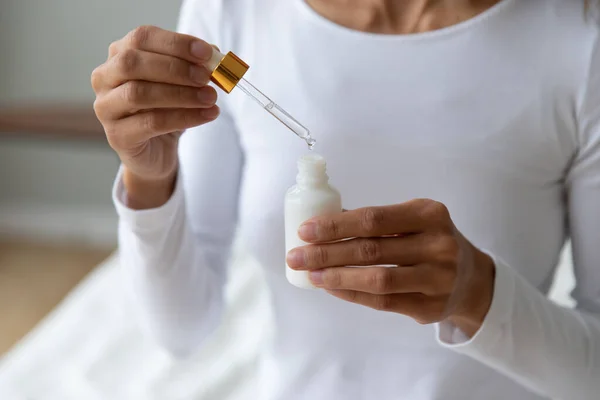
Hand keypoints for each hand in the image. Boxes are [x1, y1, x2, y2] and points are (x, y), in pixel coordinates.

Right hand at [91, 26, 219, 207]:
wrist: (156, 151)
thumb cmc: (166, 109)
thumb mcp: (183, 83)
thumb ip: (195, 66)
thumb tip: (215, 54)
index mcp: (119, 55)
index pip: (142, 38)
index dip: (175, 43)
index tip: (206, 52)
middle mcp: (105, 78)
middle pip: (133, 63)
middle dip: (175, 68)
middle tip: (206, 77)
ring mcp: (106, 108)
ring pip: (139, 94)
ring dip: (181, 94)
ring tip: (211, 98)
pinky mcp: (118, 136)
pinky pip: (150, 123)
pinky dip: (183, 118)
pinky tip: (207, 115)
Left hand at [286, 199, 495, 336]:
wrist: (472, 279)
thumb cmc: (430, 241)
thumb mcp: (414, 220)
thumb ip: (376, 222)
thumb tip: (321, 225)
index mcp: (430, 214)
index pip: (373, 219)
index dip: (336, 225)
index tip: (305, 231)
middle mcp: (438, 245)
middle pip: (370, 250)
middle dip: (327, 253)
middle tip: (296, 256)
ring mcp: (437, 279)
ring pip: (377, 279)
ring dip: (337, 277)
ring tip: (311, 275)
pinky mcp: (430, 308)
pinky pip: (383, 302)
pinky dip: (353, 294)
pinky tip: (332, 288)